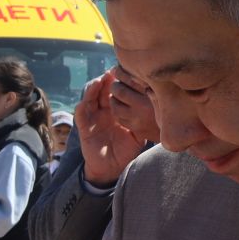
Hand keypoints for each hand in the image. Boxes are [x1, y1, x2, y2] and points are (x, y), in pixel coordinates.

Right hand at [74, 68, 154, 186]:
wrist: (112, 168)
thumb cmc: (126, 151)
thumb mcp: (137, 134)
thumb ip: (142, 120)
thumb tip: (158, 107)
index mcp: (114, 110)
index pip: (114, 91)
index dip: (118, 81)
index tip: (126, 72)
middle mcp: (102, 111)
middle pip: (101, 89)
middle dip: (107, 79)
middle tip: (113, 71)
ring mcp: (92, 118)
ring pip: (89, 97)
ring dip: (93, 88)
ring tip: (101, 81)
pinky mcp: (84, 128)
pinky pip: (80, 114)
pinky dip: (82, 106)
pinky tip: (86, 100)